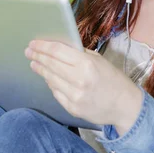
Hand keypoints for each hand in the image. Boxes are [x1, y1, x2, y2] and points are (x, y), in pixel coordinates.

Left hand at [24, 40, 142, 131]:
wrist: (125, 105)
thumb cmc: (113, 80)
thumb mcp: (99, 60)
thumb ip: (79, 54)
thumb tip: (58, 48)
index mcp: (87, 64)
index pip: (57, 51)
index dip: (42, 46)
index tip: (33, 44)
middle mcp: (79, 80)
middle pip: (50, 65)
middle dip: (37, 57)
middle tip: (29, 52)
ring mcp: (74, 96)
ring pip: (50, 79)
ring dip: (41, 70)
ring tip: (35, 64)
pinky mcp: (72, 108)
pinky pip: (56, 93)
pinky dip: (52, 84)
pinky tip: (49, 79)